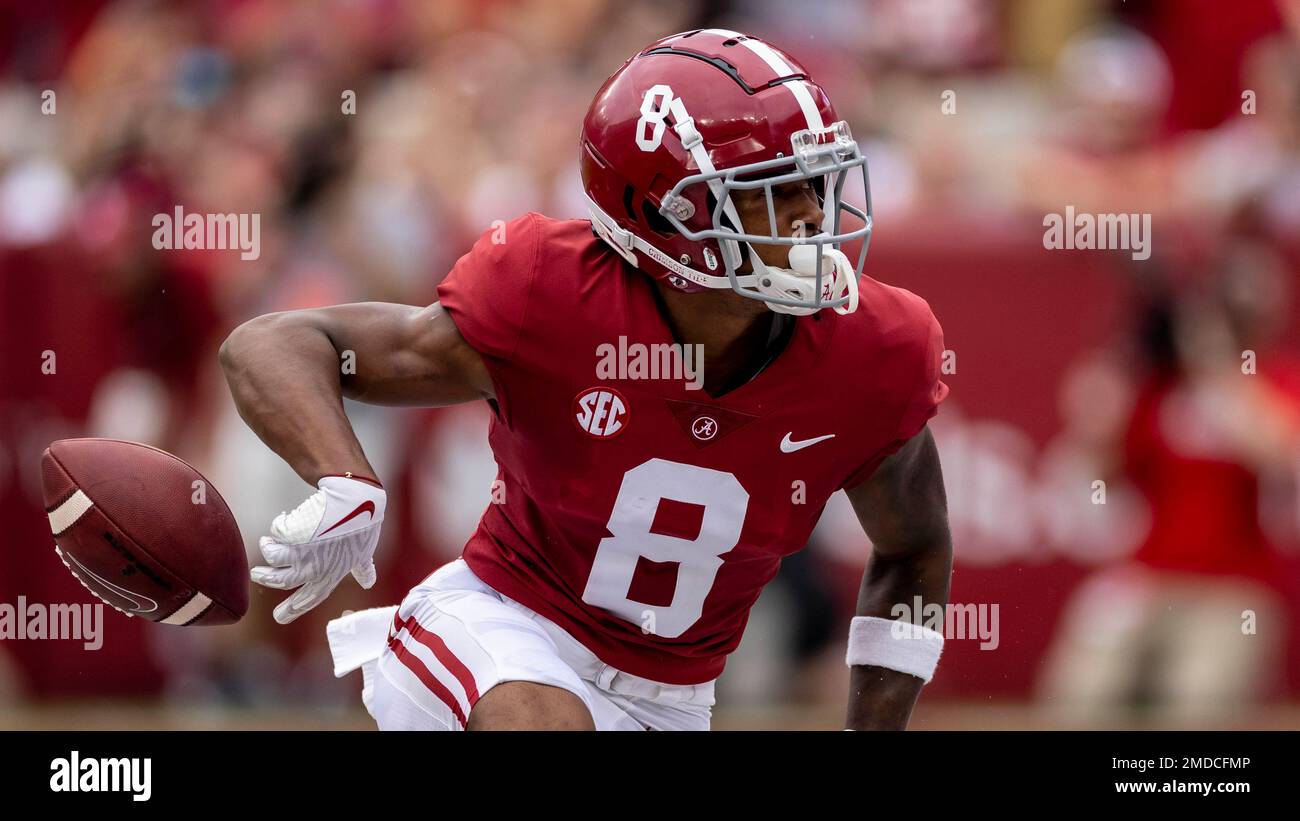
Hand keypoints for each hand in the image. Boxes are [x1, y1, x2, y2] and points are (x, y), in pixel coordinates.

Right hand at [251, 475, 385, 623]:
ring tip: (267, 541)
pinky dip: (279, 523)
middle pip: (279, 580)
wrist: (356, 502)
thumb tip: (368, 581)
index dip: (292, 609)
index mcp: (329, 577)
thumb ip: (362, 569)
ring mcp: (300, 552)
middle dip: (264, 577)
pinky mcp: (291, 534)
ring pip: (272, 556)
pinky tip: (287, 517)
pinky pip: (277, 531)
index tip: (278, 618)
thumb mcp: (364, 553)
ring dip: (267, 547)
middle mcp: (312, 569)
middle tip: (256, 573)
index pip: (308, 599)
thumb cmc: (362, 526)